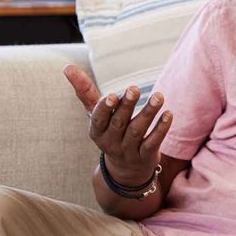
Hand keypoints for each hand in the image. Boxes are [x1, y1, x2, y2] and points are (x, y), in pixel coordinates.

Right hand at [63, 64, 172, 185]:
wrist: (126, 168)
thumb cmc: (109, 130)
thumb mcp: (96, 113)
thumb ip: (84, 91)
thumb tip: (67, 67)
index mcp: (96, 131)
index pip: (98, 120)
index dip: (104, 109)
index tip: (112, 95)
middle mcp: (111, 143)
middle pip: (119, 123)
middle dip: (126, 106)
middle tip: (135, 88)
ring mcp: (128, 151)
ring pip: (137, 131)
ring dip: (148, 113)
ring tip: (158, 96)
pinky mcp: (145, 157)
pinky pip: (153, 142)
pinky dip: (161, 129)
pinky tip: (168, 114)